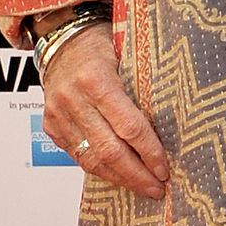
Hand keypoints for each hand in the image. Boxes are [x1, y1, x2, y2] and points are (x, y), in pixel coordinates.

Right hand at [41, 21, 169, 198]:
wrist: (63, 38)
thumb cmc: (102, 42)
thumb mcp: (127, 53)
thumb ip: (143, 84)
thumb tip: (174, 120)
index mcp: (96, 78)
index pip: (129, 126)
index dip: (149, 151)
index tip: (164, 169)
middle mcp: (73, 98)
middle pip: (109, 150)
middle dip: (136, 174)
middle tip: (157, 187)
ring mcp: (58, 115)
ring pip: (91, 159)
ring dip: (119, 178)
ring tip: (142, 187)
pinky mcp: (51, 126)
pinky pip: (77, 156)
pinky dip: (100, 169)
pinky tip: (119, 176)